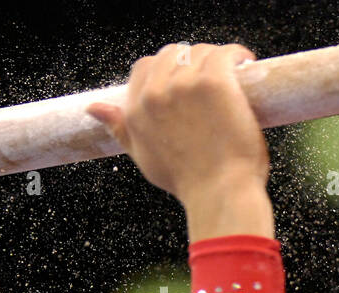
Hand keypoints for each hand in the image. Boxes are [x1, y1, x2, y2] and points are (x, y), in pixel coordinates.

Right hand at [85, 43, 268, 204]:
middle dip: (192, 60)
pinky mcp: (215, 83)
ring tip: (233, 74)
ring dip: (216, 59)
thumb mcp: (143, 156)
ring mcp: (186, 85)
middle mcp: (157, 92)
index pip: (145, 67)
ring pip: (200, 53)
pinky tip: (244, 63)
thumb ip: (120, 129)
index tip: (188, 78)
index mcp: (137, 108)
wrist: (220, 194)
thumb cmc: (188, 182)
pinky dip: (236, 55)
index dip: (168, 69)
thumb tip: (94, 109)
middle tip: (213, 76)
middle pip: (172, 55)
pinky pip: (224, 54)